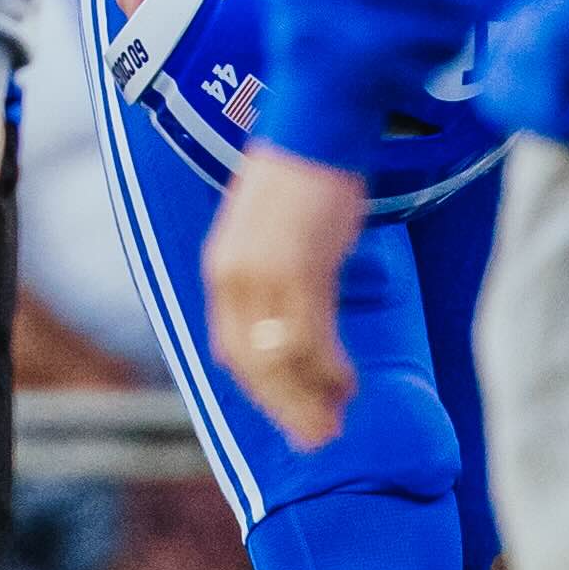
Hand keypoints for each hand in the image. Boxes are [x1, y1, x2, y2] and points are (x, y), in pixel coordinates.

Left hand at [204, 147, 369, 447]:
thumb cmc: (303, 181)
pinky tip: (347, 385)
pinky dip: (327, 369)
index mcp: (221, 271)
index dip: (259, 390)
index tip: (286, 416)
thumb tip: (295, 317)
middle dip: (283, 408)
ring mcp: (262, 273)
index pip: (230, 349)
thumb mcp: (272, 236)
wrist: (314, 127)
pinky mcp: (297, 266)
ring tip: (335, 425)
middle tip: (315, 441)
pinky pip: (309, 335)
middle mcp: (233, 277)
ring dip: (308, 398)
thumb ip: (275, 276)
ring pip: (280, 358)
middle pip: (251, 364)